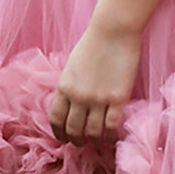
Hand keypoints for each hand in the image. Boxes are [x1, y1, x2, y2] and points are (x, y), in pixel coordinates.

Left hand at [49, 21, 141, 144]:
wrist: (113, 31)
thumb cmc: (93, 43)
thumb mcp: (72, 66)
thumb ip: (70, 86)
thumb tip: (72, 103)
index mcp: (64, 87)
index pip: (56, 119)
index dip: (59, 133)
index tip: (64, 138)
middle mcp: (78, 97)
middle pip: (74, 129)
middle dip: (76, 140)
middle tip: (81, 143)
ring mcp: (98, 99)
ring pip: (93, 132)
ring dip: (94, 141)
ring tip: (98, 142)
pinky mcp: (118, 98)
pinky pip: (112, 126)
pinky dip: (111, 136)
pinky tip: (112, 138)